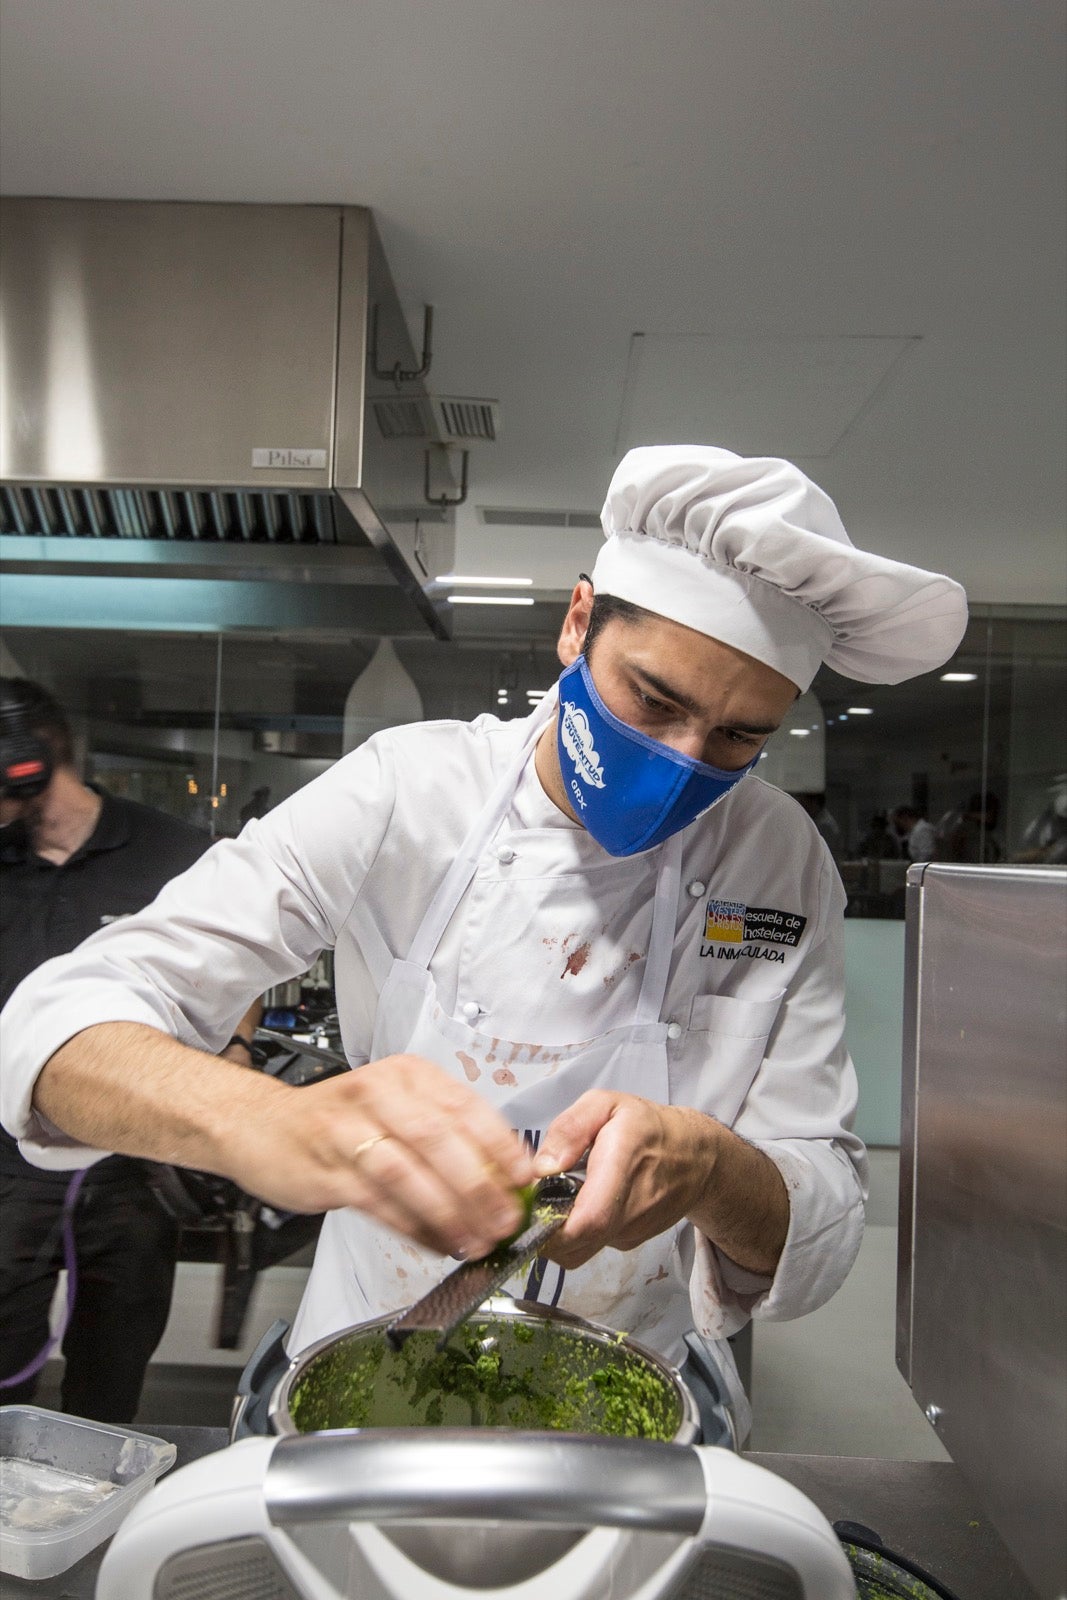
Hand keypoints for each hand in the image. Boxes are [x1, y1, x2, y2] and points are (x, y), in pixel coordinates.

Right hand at [221, 1053, 534, 1258]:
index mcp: (407, 1075)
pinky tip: (437, 1243)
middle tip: (507, 1221)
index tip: (527, 1180)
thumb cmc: (338, 1121)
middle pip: (439, 1140)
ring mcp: (347, 1130)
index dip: (501, 1146)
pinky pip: (378, 1202)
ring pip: (408, 1172)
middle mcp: (379, 1093)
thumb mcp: (395, 1108)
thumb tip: (504, 1176)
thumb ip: (444, 1135)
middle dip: (480, 1186)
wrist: (261, 1126)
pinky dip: (413, 1227)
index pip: (466, 1107)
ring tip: (475, 1240)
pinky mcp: (325, 1168)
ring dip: (448, 1212)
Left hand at [531, 1090, 719, 1268]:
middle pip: (576, 1246)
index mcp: (622, 1167)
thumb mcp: (606, 1104)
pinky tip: (581, 1204)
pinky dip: (577, 1232)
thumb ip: (570, 1128)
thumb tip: (542, 1167)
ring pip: (580, 1251)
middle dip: (543, 1234)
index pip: (589, 1220)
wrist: (696, 1156)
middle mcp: (630, 1210)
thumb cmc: (649, 1127)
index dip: (552, 1228)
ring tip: (559, 1198)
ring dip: (558, 1234)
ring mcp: (631, 1232)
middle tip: (533, 1204)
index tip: (530, 1211)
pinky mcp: (629, 1242)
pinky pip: (593, 1246)